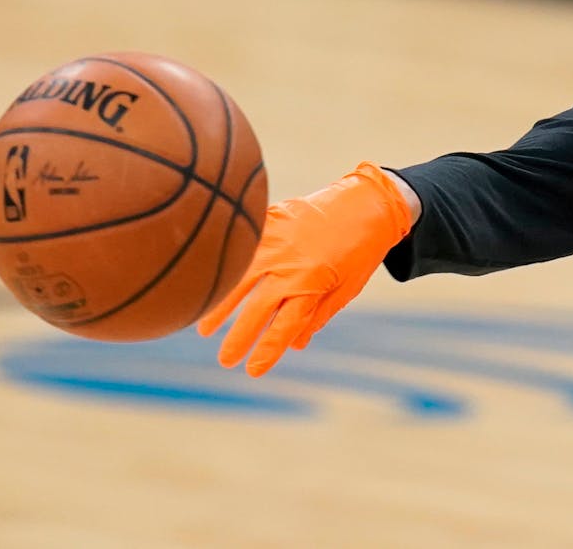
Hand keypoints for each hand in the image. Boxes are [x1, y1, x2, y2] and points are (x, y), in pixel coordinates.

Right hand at [197, 162, 412, 375]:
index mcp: (311, 284)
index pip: (283, 326)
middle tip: (225, 360)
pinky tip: (211, 281)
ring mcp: (276, 239)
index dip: (267, 350)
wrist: (367, 201)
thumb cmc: (361, 249)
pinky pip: (244, 246)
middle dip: (238, 337)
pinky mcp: (271, 219)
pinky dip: (227, 266)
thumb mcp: (346, 288)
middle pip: (256, 308)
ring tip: (205, 328)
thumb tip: (294, 345)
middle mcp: (289, 264)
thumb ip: (317, 315)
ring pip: (239, 278)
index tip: (251, 370)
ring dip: (220, 305)